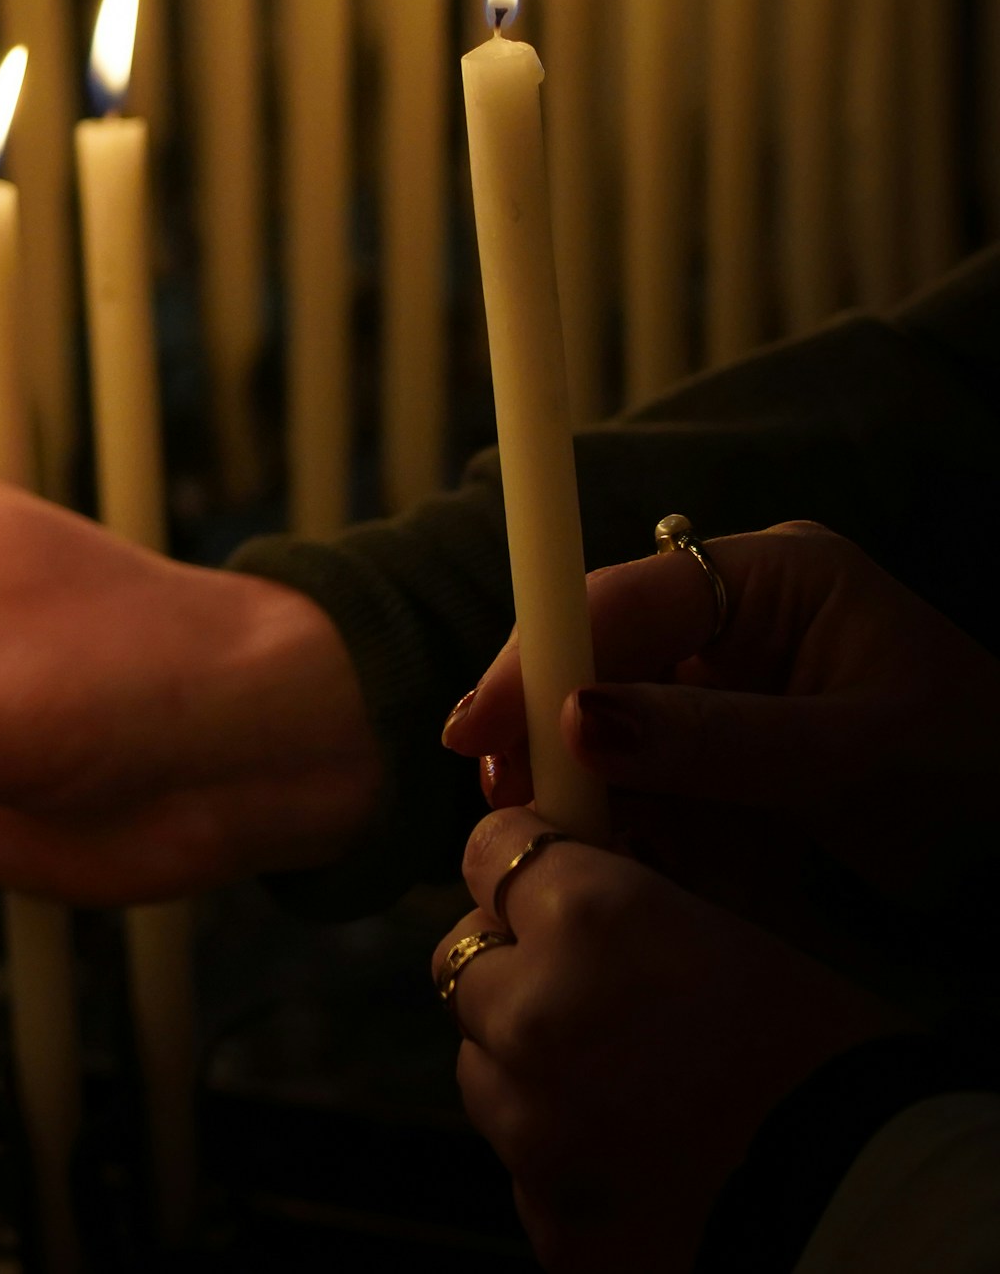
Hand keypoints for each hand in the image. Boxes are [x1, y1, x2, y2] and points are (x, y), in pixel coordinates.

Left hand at [434, 808, 893, 1271]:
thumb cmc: (838, 1056)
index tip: (542, 875)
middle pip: (463, 963)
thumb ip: (630, 909)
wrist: (880, 1208)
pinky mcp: (545, 1214)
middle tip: (584, 992)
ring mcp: (527, 1125)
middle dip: (512, 967)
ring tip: (617, 1088)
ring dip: (525, 1065)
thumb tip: (573, 890)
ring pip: (482, 1068)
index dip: (522, 862)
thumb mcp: (738, 938)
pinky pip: (523, 1163)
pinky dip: (561, 1154)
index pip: (492, 851)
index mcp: (589, 921)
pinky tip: (635, 1160)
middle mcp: (532, 1013)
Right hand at [442, 524, 999, 922]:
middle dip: (545, 726)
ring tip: (556, 840)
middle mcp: (734, 613)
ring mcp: (723, 679)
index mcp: (775, 575)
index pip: (622, 596)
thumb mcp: (855, 756)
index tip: (478, 731)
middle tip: (506, 804)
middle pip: (596, 651)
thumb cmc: (976, 777)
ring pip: (603, 716)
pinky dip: (617, 815)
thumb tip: (576, 722)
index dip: (539, 658)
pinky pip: (638, 771)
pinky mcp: (717, 747)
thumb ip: (717, 738)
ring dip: (574, 780)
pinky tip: (608, 854)